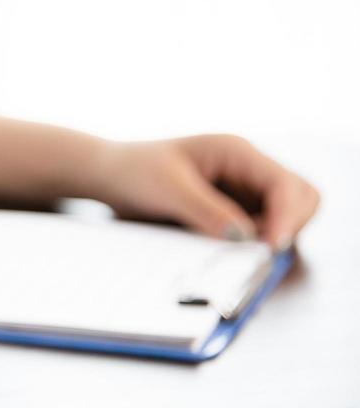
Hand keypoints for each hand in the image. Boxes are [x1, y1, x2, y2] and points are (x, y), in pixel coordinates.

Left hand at [88, 135, 318, 248]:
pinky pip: (257, 230)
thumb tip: (246, 236)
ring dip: (271, 237)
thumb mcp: (168, 189)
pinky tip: (228, 254)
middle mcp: (247, 170)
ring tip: (241, 254)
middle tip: (263, 255)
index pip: (285, 184)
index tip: (273, 246)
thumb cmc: (134, 171)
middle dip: (290, 226)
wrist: (108, 177)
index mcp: (237, 152)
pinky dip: (252, 244)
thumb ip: (207, 211)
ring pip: (283, 216)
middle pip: (300, 198)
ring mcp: (242, 190)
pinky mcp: (231, 211)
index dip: (287, 216)